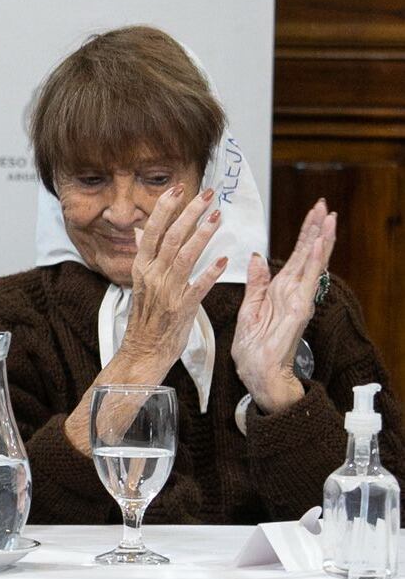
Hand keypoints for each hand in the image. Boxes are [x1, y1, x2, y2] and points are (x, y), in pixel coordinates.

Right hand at [122, 184, 227, 368]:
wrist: (144, 350)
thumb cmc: (146, 317)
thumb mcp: (140, 282)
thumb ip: (143, 254)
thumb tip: (140, 231)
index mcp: (141, 267)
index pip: (152, 230)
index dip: (165, 208)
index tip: (178, 189)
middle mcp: (152, 275)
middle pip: (171, 237)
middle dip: (190, 213)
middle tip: (207, 195)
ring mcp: (167, 291)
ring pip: (185, 256)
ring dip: (202, 235)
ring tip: (217, 217)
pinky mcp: (182, 309)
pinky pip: (198, 287)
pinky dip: (210, 273)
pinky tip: (223, 260)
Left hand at [234, 199, 334, 414]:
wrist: (256, 372)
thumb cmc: (253, 344)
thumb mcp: (249, 306)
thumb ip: (256, 282)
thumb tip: (258, 256)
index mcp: (279, 289)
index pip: (296, 255)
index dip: (305, 234)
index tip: (313, 213)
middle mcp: (292, 292)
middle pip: (308, 255)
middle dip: (316, 230)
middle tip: (324, 206)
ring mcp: (298, 301)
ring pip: (312, 265)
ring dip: (320, 242)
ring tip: (328, 219)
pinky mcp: (297, 312)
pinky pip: (306, 284)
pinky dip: (313, 265)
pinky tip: (318, 248)